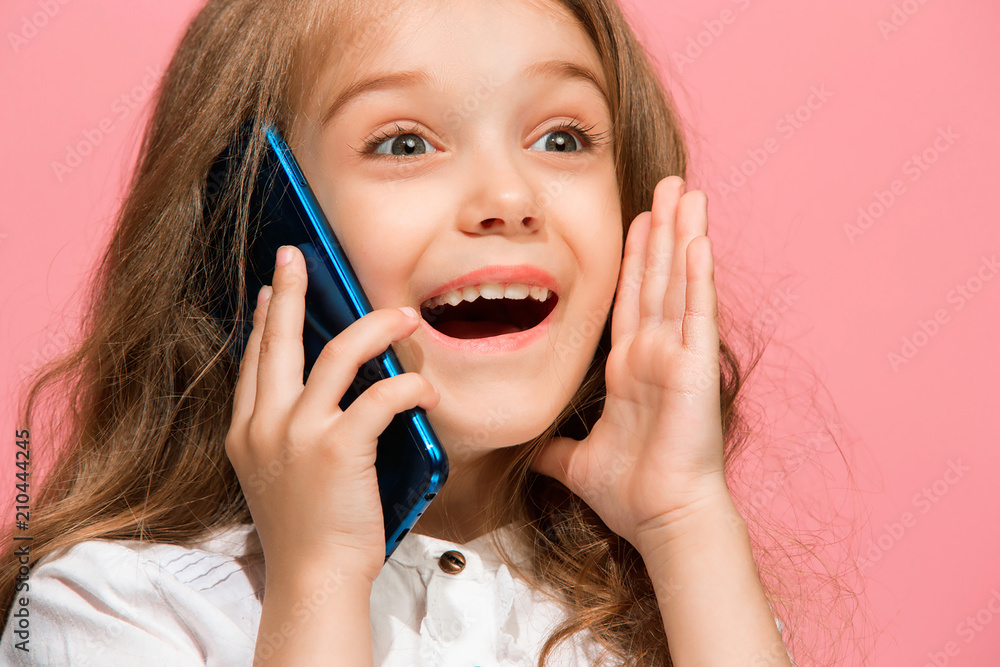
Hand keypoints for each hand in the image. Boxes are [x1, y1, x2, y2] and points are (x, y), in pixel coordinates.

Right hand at [224, 245, 439, 583]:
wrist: (314, 578)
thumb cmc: (308, 532)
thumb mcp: (281, 477)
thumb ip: (291, 435)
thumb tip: (324, 399)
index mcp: (247, 433)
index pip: (255, 362)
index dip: (266, 322)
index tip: (273, 293)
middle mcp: (265, 426)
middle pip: (278, 341)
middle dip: (290, 292)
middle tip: (296, 257)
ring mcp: (298, 434)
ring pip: (336, 354)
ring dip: (375, 328)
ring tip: (403, 316)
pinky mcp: (338, 448)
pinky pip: (381, 397)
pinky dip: (409, 387)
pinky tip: (426, 389)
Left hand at [529, 176, 728, 548]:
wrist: (661, 519)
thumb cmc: (630, 493)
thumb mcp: (577, 458)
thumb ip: (555, 446)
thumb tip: (531, 447)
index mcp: (630, 368)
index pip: (630, 300)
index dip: (633, 259)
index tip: (635, 221)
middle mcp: (656, 354)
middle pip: (658, 278)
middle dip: (661, 231)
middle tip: (668, 187)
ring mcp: (678, 356)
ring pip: (679, 282)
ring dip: (682, 235)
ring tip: (687, 192)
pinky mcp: (695, 365)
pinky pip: (696, 310)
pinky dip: (697, 273)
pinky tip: (699, 237)